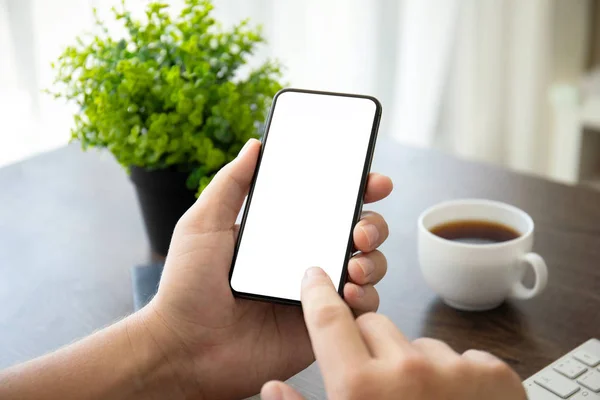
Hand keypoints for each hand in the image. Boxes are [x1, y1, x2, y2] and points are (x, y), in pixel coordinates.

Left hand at [140, 139, 392, 398]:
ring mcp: (314, 292)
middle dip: (372, 225)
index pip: (327, 205)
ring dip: (373, 259)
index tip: (373, 182)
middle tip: (360, 229)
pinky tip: (350, 290)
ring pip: (367, 267)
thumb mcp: (203, 225)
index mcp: (282, 233)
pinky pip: (359, 308)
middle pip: (357, 234)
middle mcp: (303, 259)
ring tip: (355, 263)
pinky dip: (366, 296)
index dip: (356, 191)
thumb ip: (230, 184)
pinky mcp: (320, 324)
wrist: (185, 348)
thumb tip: (255, 145)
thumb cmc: (186, 287)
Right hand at [261, 267, 526, 399]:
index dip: (317, 294)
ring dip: (415, 364)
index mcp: (361, 389)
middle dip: (368, 344)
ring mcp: (454, 370)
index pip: (328, 320)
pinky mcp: (494, 375)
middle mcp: (406, 370)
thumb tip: (273, 387)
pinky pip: (463, 356)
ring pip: (419, 343)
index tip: (315, 277)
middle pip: (373, 324)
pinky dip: (458, 376)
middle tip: (377, 385)